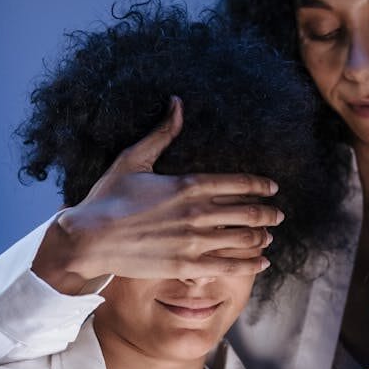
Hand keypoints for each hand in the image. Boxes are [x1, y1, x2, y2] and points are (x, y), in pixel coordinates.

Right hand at [32, 98, 283, 292]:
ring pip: (244, 239)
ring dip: (262, 237)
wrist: (89, 238)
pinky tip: (262, 263)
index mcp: (187, 184)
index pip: (238, 183)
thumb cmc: (107, 198)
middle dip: (268, 213)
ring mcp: (195, 241)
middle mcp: (197, 212)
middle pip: (248, 212)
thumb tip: (177, 102)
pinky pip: (230, 266)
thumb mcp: (133, 159)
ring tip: (269, 236)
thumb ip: (161, 133)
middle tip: (278, 214)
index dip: (260, 186)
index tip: (272, 188)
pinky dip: (251, 264)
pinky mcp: (187, 266)